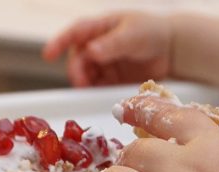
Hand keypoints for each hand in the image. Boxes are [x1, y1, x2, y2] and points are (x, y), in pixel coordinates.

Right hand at [42, 13, 171, 86]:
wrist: (171, 49)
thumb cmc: (152, 31)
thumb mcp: (132, 35)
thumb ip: (112, 44)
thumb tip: (91, 51)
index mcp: (99, 27)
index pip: (74, 33)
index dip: (59, 43)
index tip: (47, 56)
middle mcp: (96, 46)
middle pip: (77, 60)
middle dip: (77, 72)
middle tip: (82, 83)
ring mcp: (102, 65)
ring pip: (84, 77)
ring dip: (85, 85)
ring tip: (92, 91)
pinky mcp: (109, 81)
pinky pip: (96, 89)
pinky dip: (95, 94)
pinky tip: (100, 97)